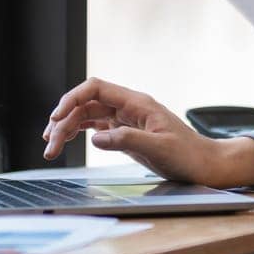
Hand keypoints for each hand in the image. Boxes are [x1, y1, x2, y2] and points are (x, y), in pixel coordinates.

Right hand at [42, 78, 235, 185]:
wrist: (203, 164)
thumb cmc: (187, 155)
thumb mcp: (158, 149)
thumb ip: (127, 140)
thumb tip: (97, 137)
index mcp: (137, 103)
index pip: (96, 88)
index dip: (72, 99)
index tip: (57, 118)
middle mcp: (129, 107)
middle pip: (87, 103)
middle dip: (64, 120)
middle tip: (50, 145)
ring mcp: (126, 119)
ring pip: (88, 115)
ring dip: (67, 128)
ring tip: (51, 147)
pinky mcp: (125, 132)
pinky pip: (96, 125)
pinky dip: (78, 132)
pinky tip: (66, 140)